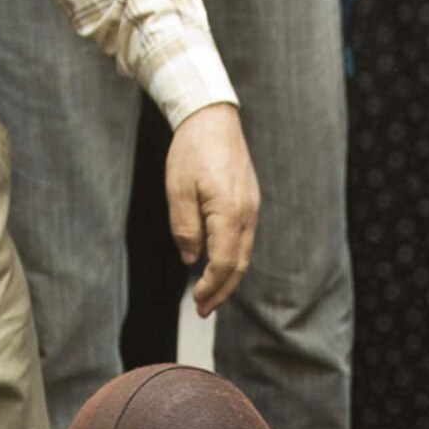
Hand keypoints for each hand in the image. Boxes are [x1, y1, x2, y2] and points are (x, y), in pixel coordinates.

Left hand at [165, 104, 259, 316]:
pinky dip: (232, 259)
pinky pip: (243, 239)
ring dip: (227, 278)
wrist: (212, 118)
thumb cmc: (191, 151)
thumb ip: (185, 228)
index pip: (224, 262)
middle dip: (221, 291)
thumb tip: (192, 259)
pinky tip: (217, 266)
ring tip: (209, 295)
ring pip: (244, 254)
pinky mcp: (249, 203)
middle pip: (239, 265)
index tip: (195, 301)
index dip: (210, 286)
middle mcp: (246, 214)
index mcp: (228, 212)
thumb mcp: (177, 191)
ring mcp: (251, 208)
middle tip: (203, 310)